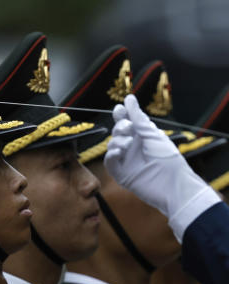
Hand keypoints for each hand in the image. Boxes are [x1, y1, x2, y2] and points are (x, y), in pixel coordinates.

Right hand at [105, 95, 214, 236]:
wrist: (174, 185)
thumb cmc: (169, 159)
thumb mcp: (153, 135)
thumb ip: (138, 118)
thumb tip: (129, 98)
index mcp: (142, 137)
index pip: (127, 122)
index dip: (121, 114)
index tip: (120, 109)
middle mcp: (133, 148)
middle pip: (117, 131)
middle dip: (120, 127)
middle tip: (129, 128)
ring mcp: (126, 160)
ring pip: (111, 145)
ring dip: (118, 140)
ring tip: (128, 144)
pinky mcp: (121, 173)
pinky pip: (109, 161)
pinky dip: (111, 154)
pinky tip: (119, 152)